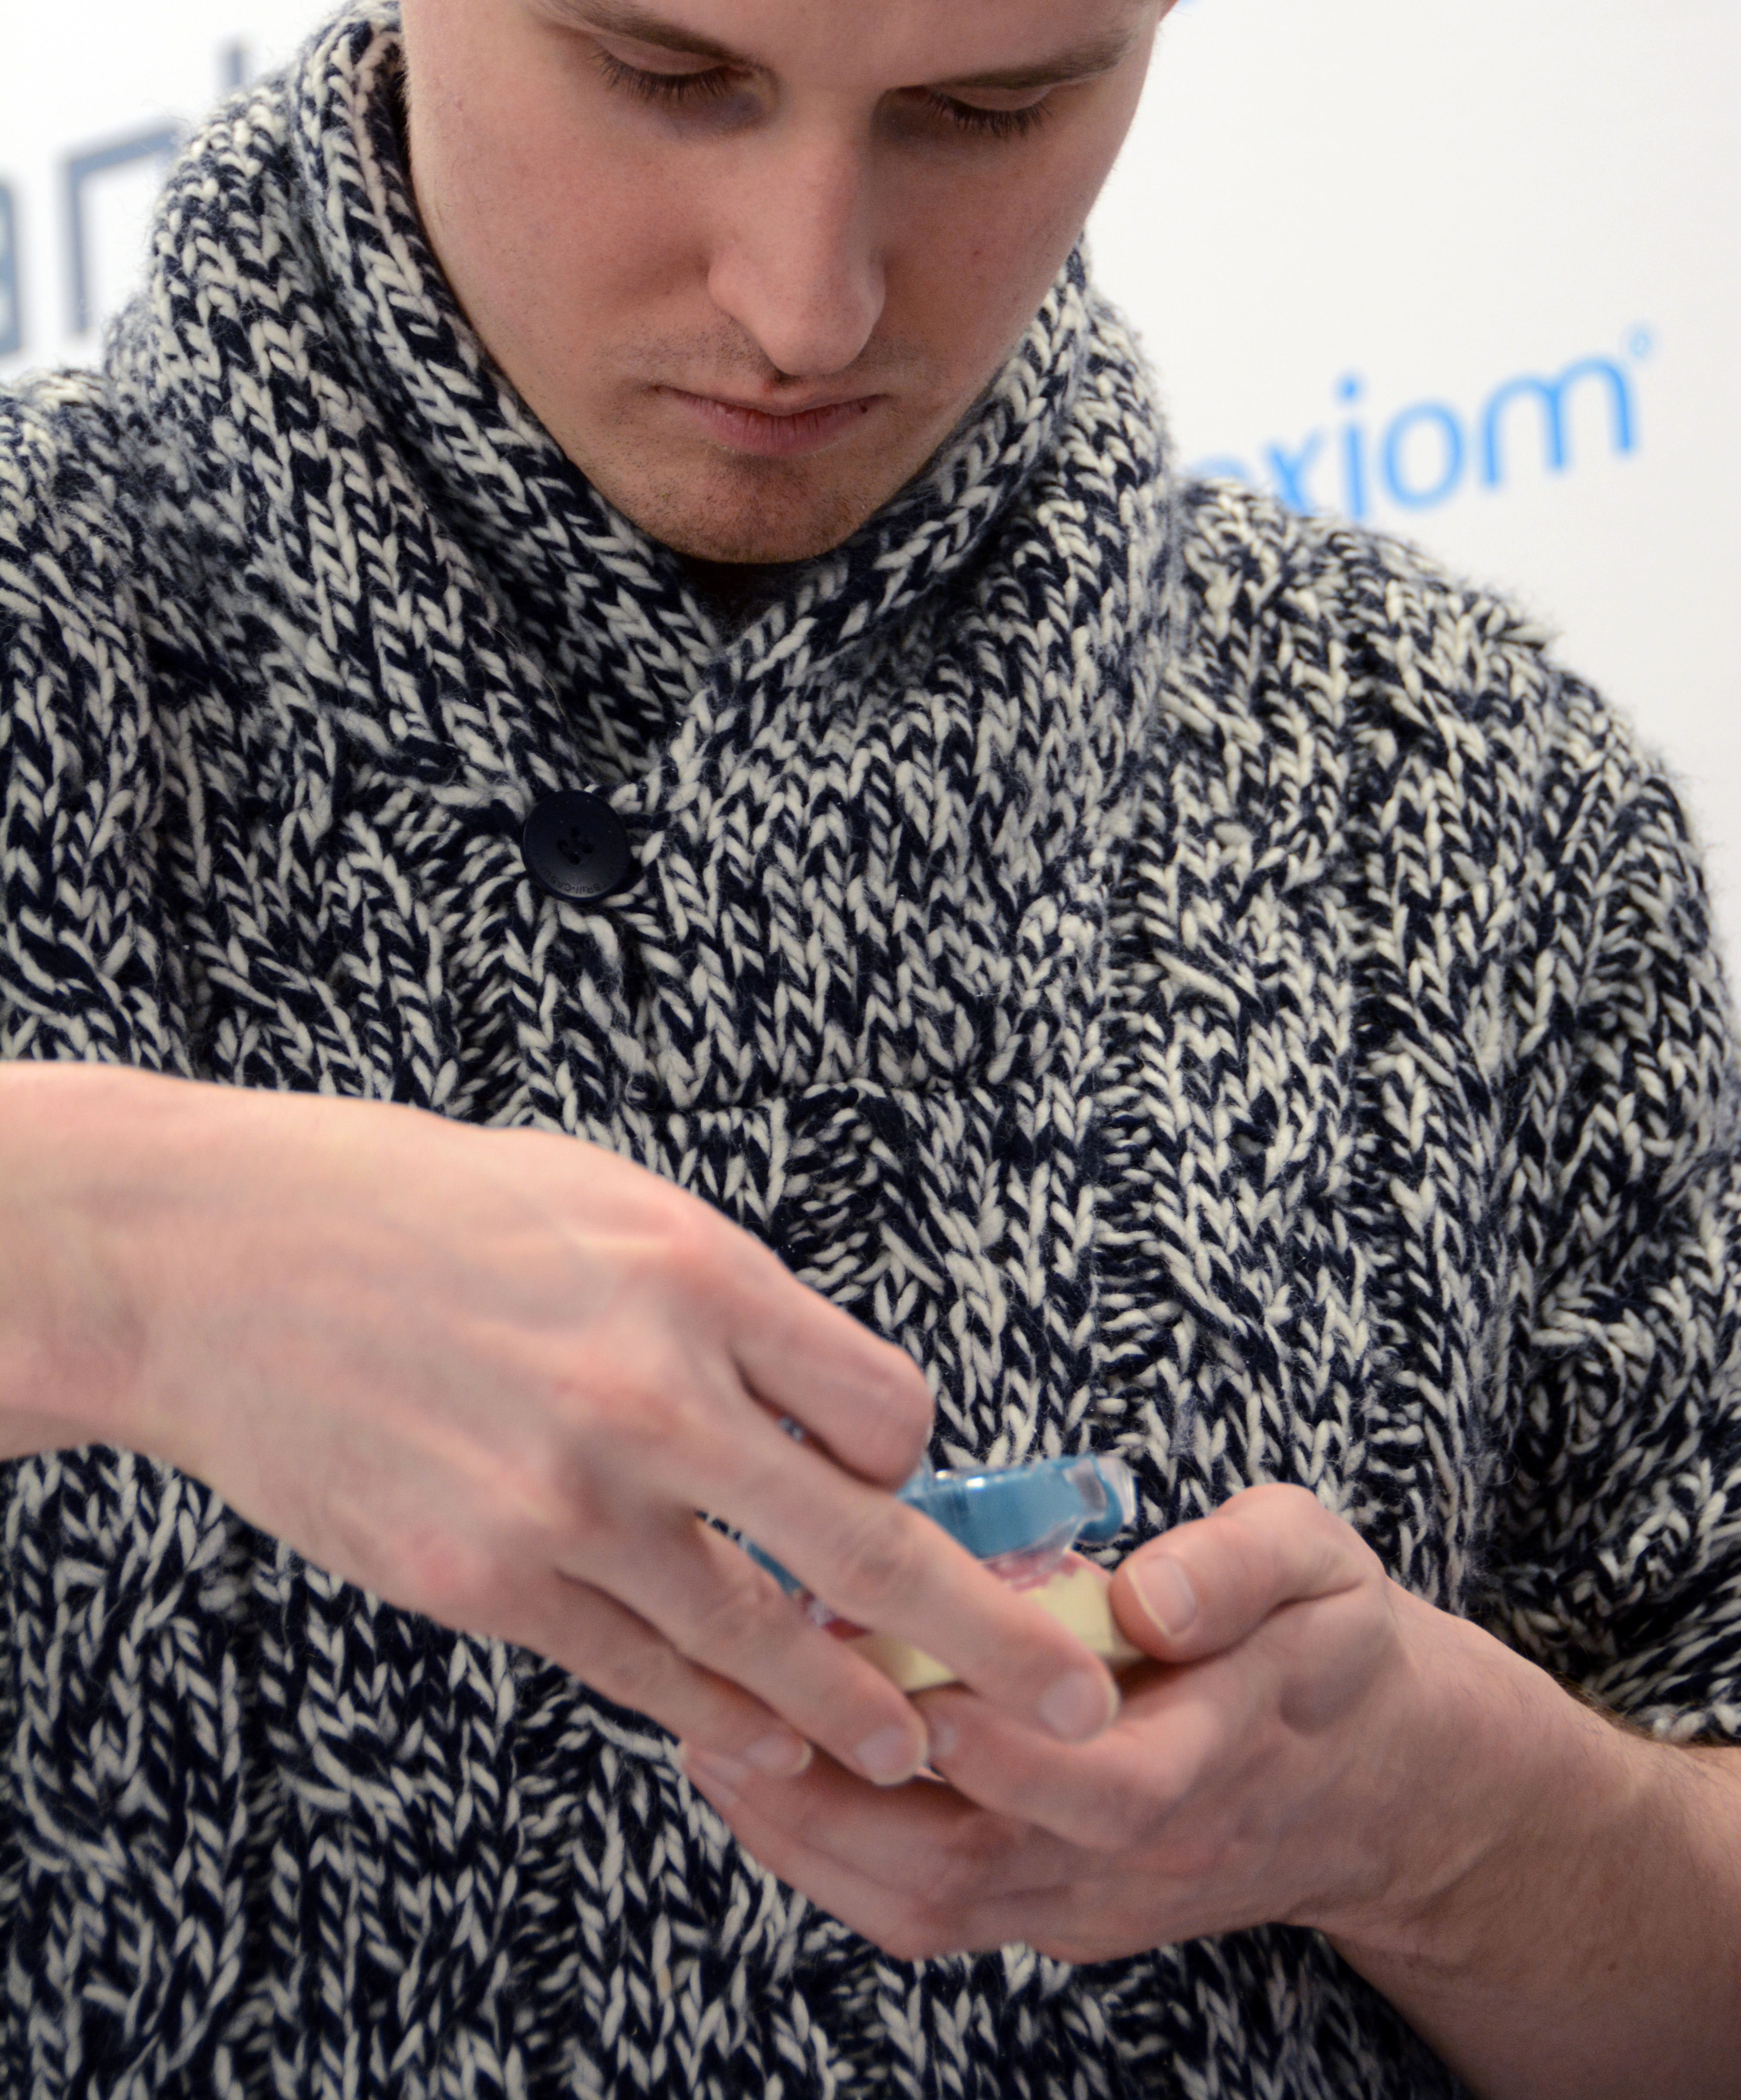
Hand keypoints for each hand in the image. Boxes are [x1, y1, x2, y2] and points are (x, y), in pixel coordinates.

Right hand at [0, 1065, 1121, 1786]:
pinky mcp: (489, 1580)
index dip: (908, 1455)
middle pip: (869, 1543)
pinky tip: (760, 1742)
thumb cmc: (420, 1210)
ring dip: (849, 1706)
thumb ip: (723, 1302)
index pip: (882, 1407)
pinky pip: (640, 1671)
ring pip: (758, 1641)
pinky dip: (711, 1712)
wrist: (227, 1261)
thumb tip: (811, 1405)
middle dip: (987, 1636)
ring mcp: (569, 1502)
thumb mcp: (606, 1202)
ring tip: (917, 1750)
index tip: (893, 1472)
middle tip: (1073, 1700)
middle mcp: (652, 1395)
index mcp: (697, 1277)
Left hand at [678, 1482, 1480, 1960]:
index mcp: (1217, 1753)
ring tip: (714, 1740)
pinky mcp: (1052, 1908)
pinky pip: (930, 1911)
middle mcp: (1144, 1851)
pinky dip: (833, 1859)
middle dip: (845, 1797)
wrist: (1376, 1779)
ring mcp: (1091, 1898)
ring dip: (813, 1833)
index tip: (902, 1691)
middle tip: (740, 1710)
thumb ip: (1241, 1565)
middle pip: (981, 1867)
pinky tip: (764, 1782)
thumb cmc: (1323, 1639)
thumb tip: (1149, 1596)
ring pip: (934, 1903)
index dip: (998, 1755)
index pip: (1099, 1789)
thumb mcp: (1318, 1561)